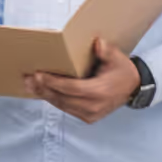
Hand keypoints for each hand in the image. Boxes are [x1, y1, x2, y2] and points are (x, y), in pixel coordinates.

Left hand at [24, 38, 140, 123]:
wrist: (133, 89)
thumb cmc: (122, 70)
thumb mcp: (117, 58)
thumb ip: (106, 51)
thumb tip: (97, 43)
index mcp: (100, 92)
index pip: (72, 88)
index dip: (54, 82)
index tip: (38, 75)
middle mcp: (94, 106)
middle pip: (63, 99)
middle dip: (43, 89)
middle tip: (27, 79)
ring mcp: (90, 114)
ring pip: (62, 105)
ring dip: (45, 95)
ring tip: (30, 85)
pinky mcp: (88, 118)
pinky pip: (67, 109)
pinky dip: (54, 100)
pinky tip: (43, 92)